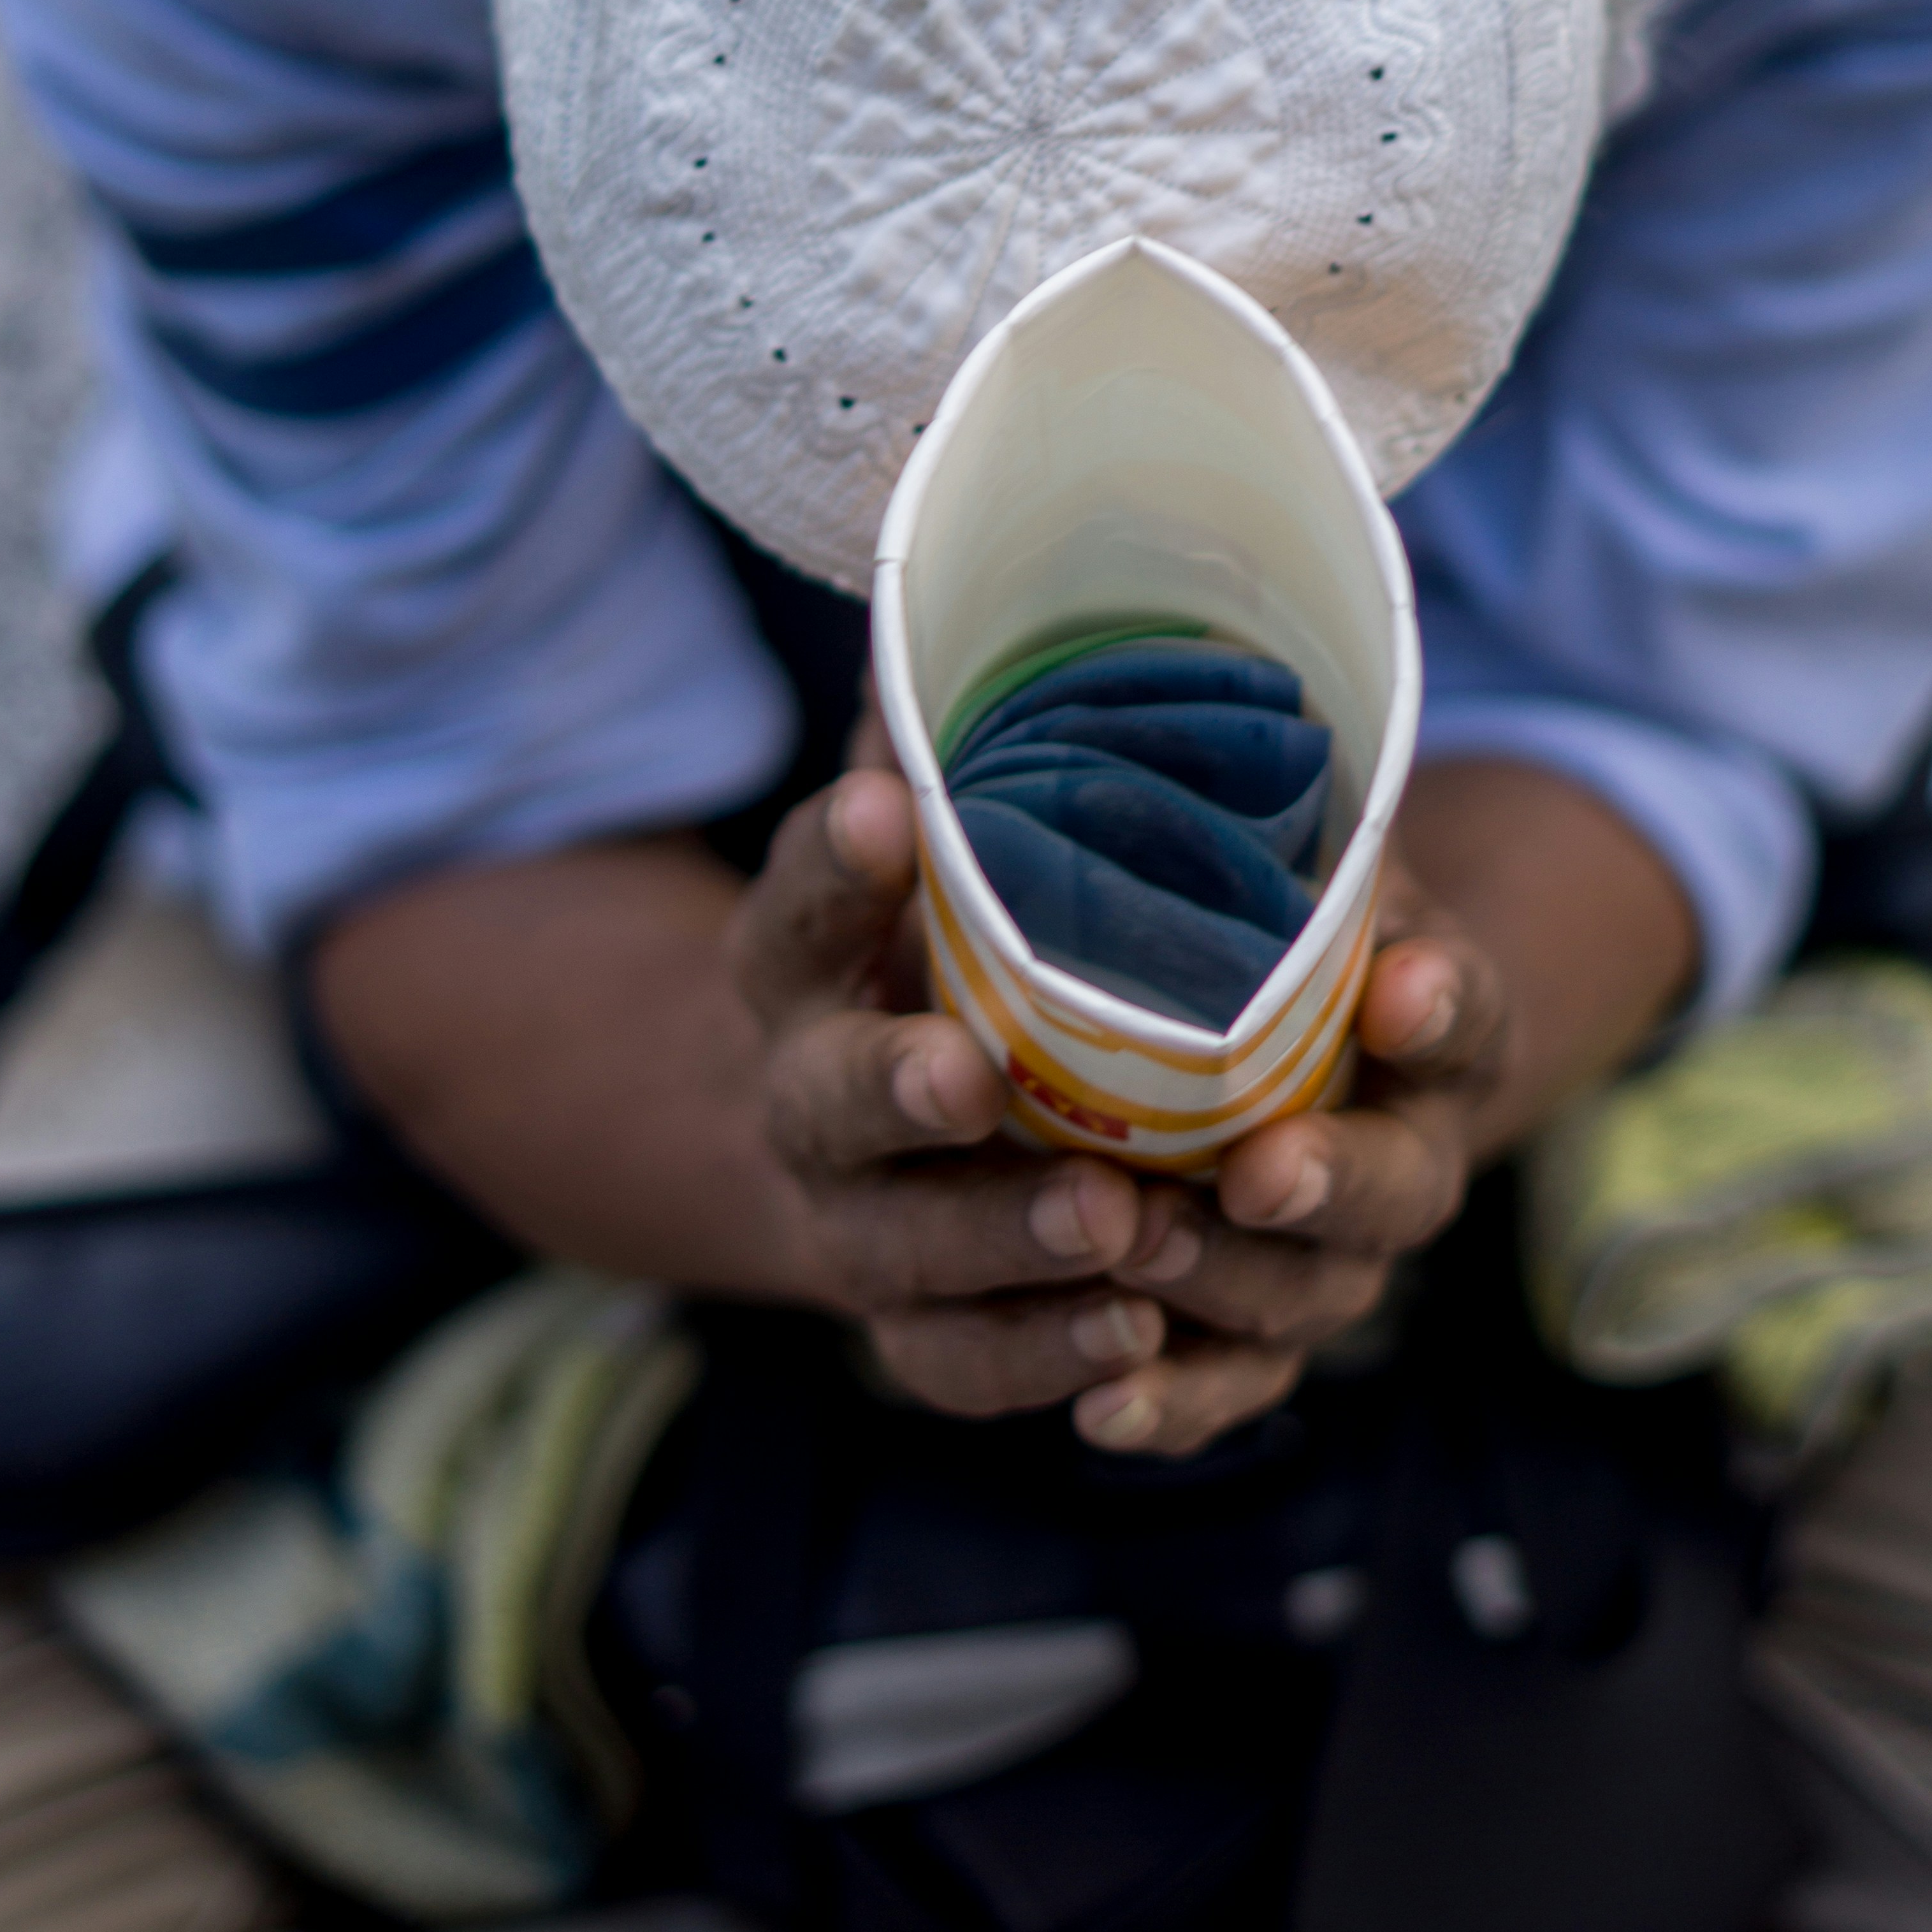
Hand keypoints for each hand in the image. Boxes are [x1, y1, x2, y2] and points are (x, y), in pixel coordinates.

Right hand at [734, 768, 1199, 1420]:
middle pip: (827, 1101)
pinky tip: (1136, 1340)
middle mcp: (807, 1097)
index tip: (884, 806)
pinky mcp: (912, 1327)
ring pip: (900, 1250)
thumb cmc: (945, 941)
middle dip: (893, 1087)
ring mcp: (853, 1225)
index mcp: (799, 960)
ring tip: (1114, 1221)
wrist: (871, 1128)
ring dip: (1001, 1242)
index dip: (831, 858)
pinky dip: (1044, 1358)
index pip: (795, 899)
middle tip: (970, 1073)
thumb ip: (957, 739)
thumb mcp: (935, 837)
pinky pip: (961, 1362)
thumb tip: (976, 569)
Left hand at [1082, 756, 1700, 1457]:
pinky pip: (1221, 1384)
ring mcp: (1322, 1254)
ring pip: (1298, 1302)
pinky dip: (1169, 1402)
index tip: (1403, 988)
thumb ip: (1244, 800)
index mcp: (1429, 1019)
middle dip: (1324, 1185)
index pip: (1466, 1015)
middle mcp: (1398, 1151)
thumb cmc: (1251, 906)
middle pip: (1391, 1194)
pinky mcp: (1243, 1328)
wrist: (1246, 1028)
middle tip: (1249, 1168)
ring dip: (1217, 1285)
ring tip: (1132, 1252)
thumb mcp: (1277, 839)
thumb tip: (1123, 724)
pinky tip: (1100, 1407)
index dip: (1443, 1008)